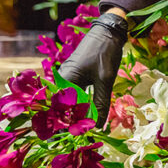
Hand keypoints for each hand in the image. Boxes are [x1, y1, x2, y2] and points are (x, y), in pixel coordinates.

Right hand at [58, 12, 126, 127]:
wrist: (109, 31)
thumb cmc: (105, 52)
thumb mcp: (105, 79)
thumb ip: (100, 103)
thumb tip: (97, 126)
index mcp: (64, 79)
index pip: (58, 108)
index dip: (64, 123)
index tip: (74, 136)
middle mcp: (62, 79)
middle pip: (61, 106)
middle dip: (70, 121)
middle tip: (81, 135)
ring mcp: (67, 78)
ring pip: (68, 101)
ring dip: (76, 113)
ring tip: (84, 128)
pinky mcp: (75, 77)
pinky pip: (74, 94)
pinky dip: (80, 104)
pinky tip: (88, 114)